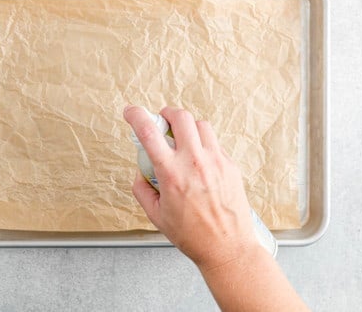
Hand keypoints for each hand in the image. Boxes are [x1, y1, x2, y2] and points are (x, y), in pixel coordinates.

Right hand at [124, 105, 259, 269]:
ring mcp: (216, 161)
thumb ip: (142, 190)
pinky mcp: (230, 165)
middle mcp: (195, 162)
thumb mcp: (156, 216)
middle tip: (163, 121)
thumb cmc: (195, 236)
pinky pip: (215, 143)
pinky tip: (199, 159)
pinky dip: (204, 144)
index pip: (148, 132)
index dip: (136, 115)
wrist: (228, 248)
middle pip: (181, 117)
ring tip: (183, 140)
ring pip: (201, 125)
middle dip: (167, 113)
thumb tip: (140, 174)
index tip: (131, 112)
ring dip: (188, 127)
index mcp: (172, 173)